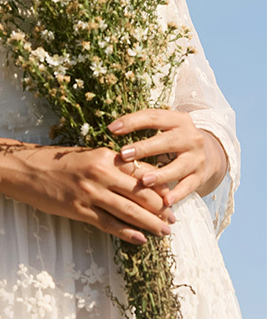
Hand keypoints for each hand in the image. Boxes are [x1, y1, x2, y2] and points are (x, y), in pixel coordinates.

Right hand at [2, 144, 174, 244]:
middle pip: (141, 193)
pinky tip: (140, 240)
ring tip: (165, 232)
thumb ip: (109, 165)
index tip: (171, 198)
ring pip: (129, 211)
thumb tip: (135, 177)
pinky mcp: (78, 209)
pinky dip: (127, 233)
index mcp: (103, 156)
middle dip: (161, 208)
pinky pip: (109, 224)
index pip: (141, 173)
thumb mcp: (84, 155)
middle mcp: (100, 173)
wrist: (22, 169)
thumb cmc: (53, 161)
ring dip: (150, 223)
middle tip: (173, 219)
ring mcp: (89, 192)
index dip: (159, 187)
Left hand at [108, 109, 226, 206]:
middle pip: (167, 141)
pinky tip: (165, 201)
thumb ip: (141, 128)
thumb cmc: (172, 138)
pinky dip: (178, 194)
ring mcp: (197, 158)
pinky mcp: (201, 176)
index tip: (111, 129)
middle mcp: (191, 137)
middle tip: (124, 155)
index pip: (153, 117)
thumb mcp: (163, 127)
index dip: (132, 122)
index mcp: (178, 120)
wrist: (209, 153)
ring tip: (143, 181)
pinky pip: (189, 186)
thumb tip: (109, 130)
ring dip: (160, 175)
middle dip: (144, 148)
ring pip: (179, 166)